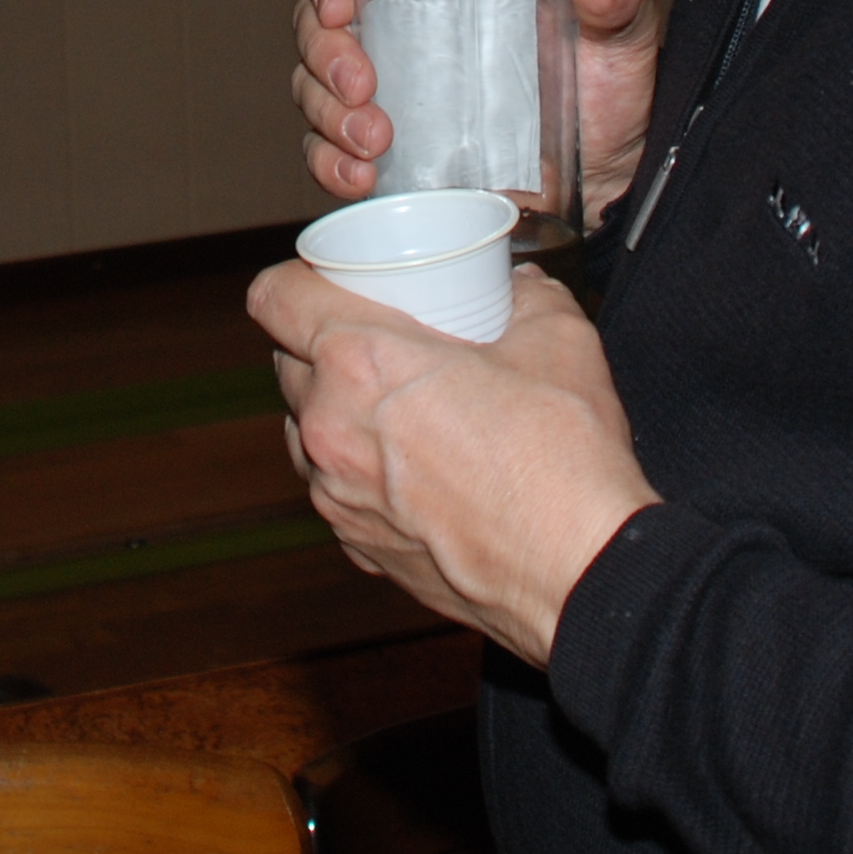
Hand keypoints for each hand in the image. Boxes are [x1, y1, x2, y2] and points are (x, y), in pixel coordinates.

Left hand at [248, 262, 656, 667]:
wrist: (579, 573)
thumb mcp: (558, 339)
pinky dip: (357, 474)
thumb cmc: (562, 459)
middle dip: (318, 346)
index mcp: (359, 362)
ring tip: (390, 407)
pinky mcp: (357, 547)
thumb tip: (522, 288)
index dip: (293, 280)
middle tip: (374, 340)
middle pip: (285, 364)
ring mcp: (336, 497)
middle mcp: (330, 429)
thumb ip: (530, 298)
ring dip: (332, 412)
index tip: (321, 280)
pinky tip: (411, 470)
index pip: (274, 299)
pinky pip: (334, 493)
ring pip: (303, 433)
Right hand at [290, 0, 668, 225]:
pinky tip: (359, 178)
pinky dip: (330, 165)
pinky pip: (330, 153)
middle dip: (325, 55)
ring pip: (314, 89)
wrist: (614, 176)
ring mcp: (392, 96)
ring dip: (327, 115)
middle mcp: (402, 34)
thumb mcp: (622, 32)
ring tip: (374, 143)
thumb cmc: (610, 88)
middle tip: (363, 89)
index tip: (340, 5)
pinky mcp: (392, 155)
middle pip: (318, 23)